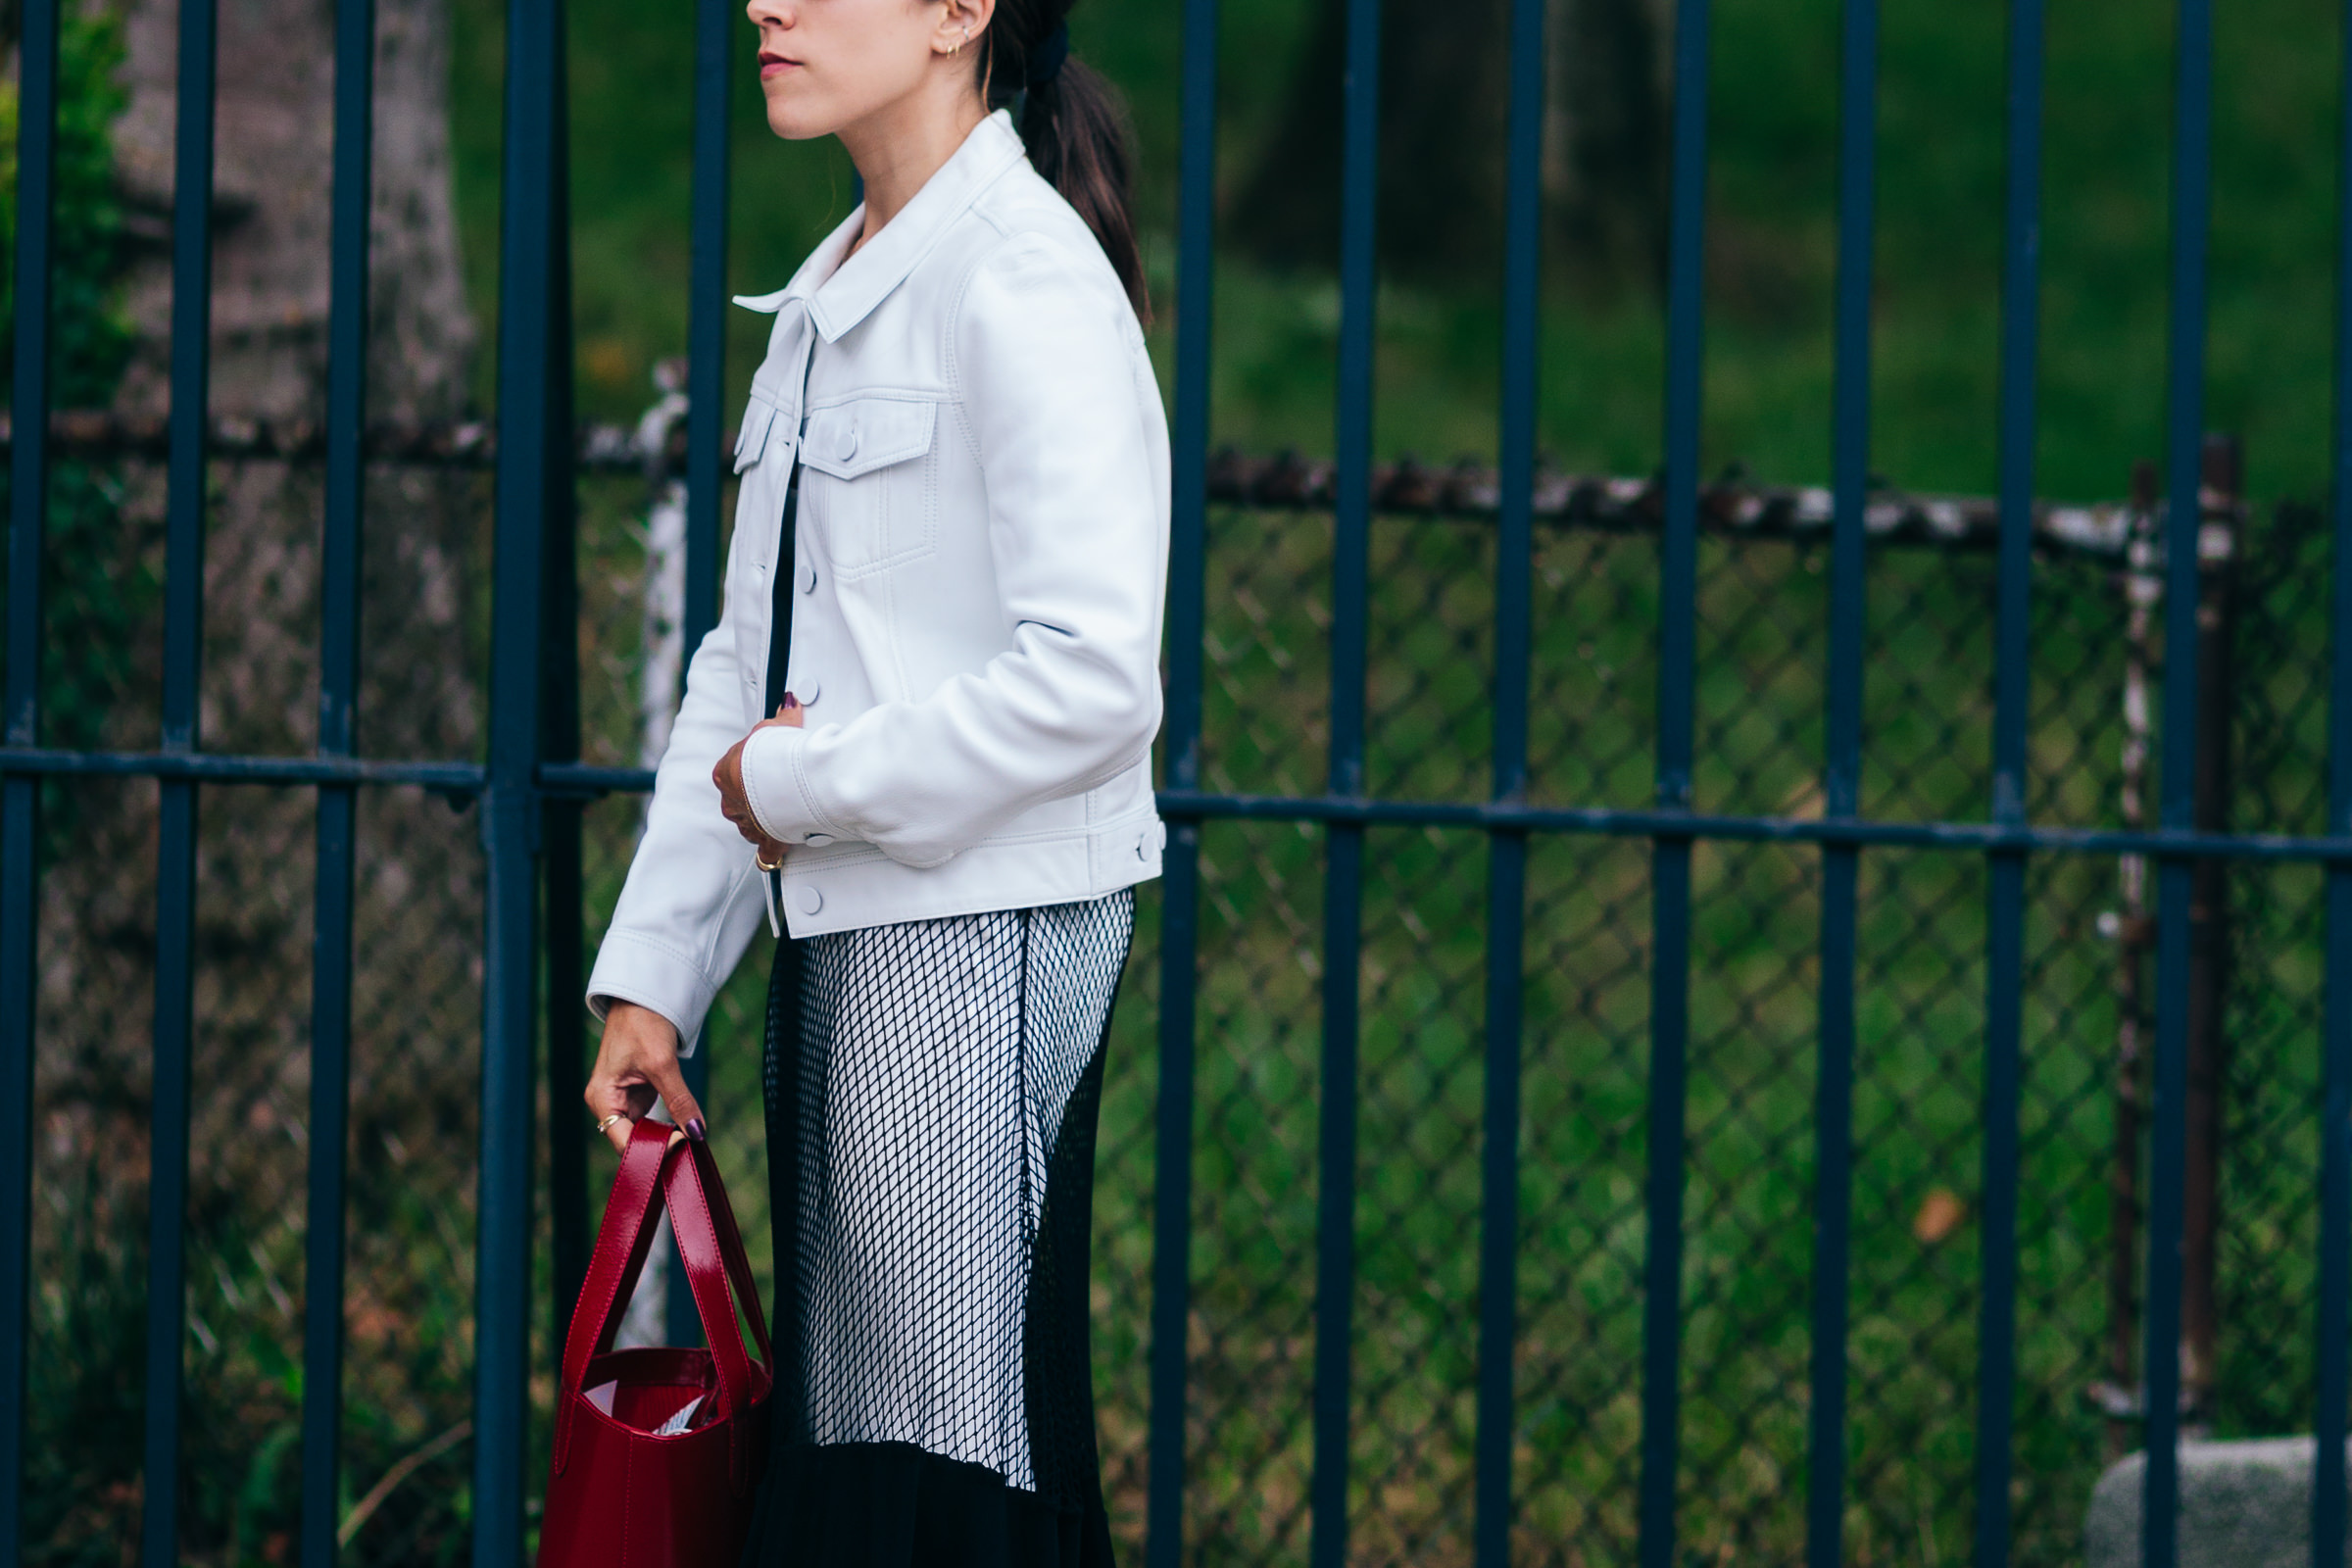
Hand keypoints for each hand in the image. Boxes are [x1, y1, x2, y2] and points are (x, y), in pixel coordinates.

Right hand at [586, 1001, 705, 1151]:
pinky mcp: (636, 1093)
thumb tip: (697, 1132)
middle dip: (659, 1145)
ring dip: (664, 1136)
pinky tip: (684, 1126)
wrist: (643, 997)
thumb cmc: (643, 1024)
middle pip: (632, 1140)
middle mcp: (607, 1103)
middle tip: (689, 1142)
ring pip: (643, 1131)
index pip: (623, 1141)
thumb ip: (679, 1101)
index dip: (651, 1148)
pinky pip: (650, 1118)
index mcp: (602, 1099)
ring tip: (689, 1136)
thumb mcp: (663, 1064)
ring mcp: (622, 1099)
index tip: (681, 1142)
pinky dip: (666, 1123)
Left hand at [713, 696, 803, 864]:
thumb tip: (789, 701)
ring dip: (764, 822)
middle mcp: (731, 801)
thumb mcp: (775, 727)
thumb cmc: (774, 754)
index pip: (732, 772)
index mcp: (725, 774)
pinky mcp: (765, 840)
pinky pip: (766, 851)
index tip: (766, 769)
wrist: (786, 782)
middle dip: (756, 800)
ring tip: (784, 817)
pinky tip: (777, 853)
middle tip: (776, 794)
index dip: (750, 771)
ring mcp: (747, 822)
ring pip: (751, 824)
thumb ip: (783, 717)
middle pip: (740, 801)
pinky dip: (772, 852)